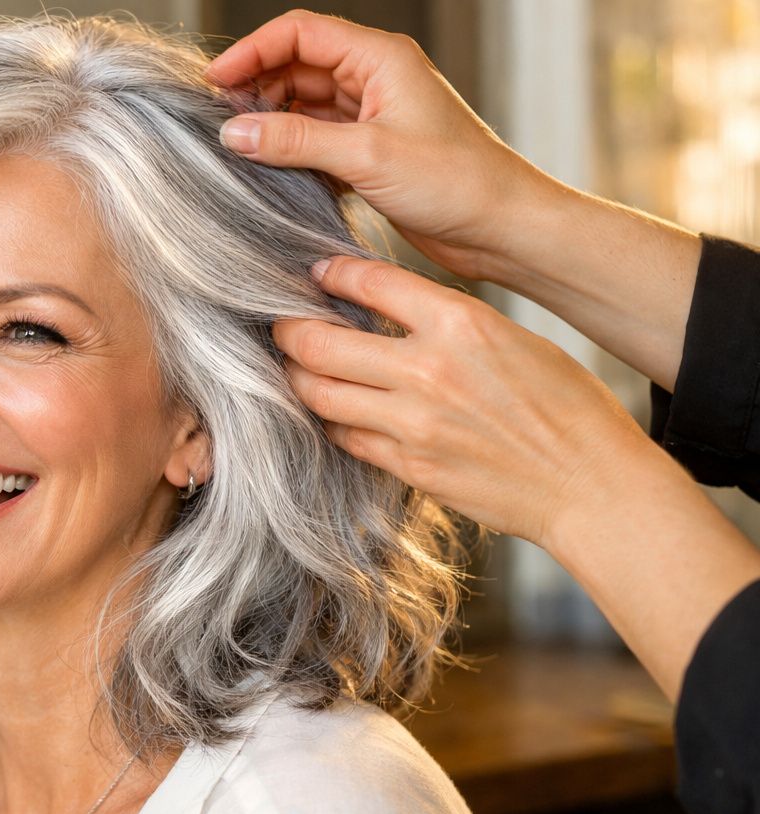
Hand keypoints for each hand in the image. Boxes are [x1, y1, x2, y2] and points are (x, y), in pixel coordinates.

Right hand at [208, 10, 554, 281]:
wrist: (501, 227)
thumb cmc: (456, 183)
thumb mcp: (367, 158)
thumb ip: (295, 141)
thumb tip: (233, 132)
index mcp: (380, 58)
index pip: (299, 33)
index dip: (251, 52)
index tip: (213, 84)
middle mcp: (374, 78)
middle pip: (295, 66)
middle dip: (255, 89)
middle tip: (220, 125)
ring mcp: (371, 115)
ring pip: (302, 105)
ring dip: (271, 124)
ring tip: (240, 153)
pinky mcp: (369, 152)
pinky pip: (315, 140)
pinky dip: (290, 152)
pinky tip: (272, 173)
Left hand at [275, 256, 654, 547]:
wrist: (591, 483)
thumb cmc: (566, 406)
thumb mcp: (512, 338)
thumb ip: (449, 322)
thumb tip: (392, 308)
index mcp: (461, 322)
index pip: (370, 282)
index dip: (332, 273)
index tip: (315, 274)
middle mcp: (428, 370)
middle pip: (320, 342)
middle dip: (288, 330)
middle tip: (279, 325)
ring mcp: (412, 423)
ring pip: (318, 393)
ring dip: (296, 378)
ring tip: (292, 368)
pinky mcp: (407, 466)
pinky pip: (344, 437)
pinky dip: (330, 420)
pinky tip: (330, 410)